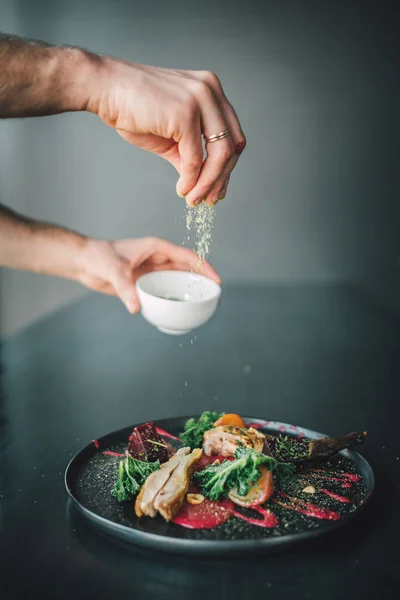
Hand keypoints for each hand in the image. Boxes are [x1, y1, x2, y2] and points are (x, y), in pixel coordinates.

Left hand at [78, 236, 220, 312]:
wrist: (84, 262)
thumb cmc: (99, 256)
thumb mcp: (113, 270)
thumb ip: (125, 288)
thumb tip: (136, 308)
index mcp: (157, 248)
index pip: (187, 256)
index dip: (204, 267)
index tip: (216, 280)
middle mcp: (158, 259)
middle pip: (188, 269)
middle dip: (203, 281)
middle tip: (216, 297)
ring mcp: (153, 271)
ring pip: (178, 280)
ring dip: (191, 291)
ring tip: (204, 305)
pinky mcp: (146, 283)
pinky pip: (165, 291)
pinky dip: (174, 299)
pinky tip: (181, 310)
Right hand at [87, 59, 245, 205]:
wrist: (104, 89)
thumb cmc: (132, 108)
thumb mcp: (170, 134)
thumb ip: (189, 153)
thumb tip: (202, 182)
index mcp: (210, 91)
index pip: (232, 134)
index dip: (228, 166)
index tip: (217, 188)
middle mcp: (210, 91)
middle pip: (231, 145)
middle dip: (221, 178)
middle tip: (210, 200)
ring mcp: (200, 99)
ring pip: (219, 154)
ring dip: (208, 183)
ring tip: (195, 199)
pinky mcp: (185, 114)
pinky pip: (195, 158)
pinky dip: (191, 180)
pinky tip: (182, 190)